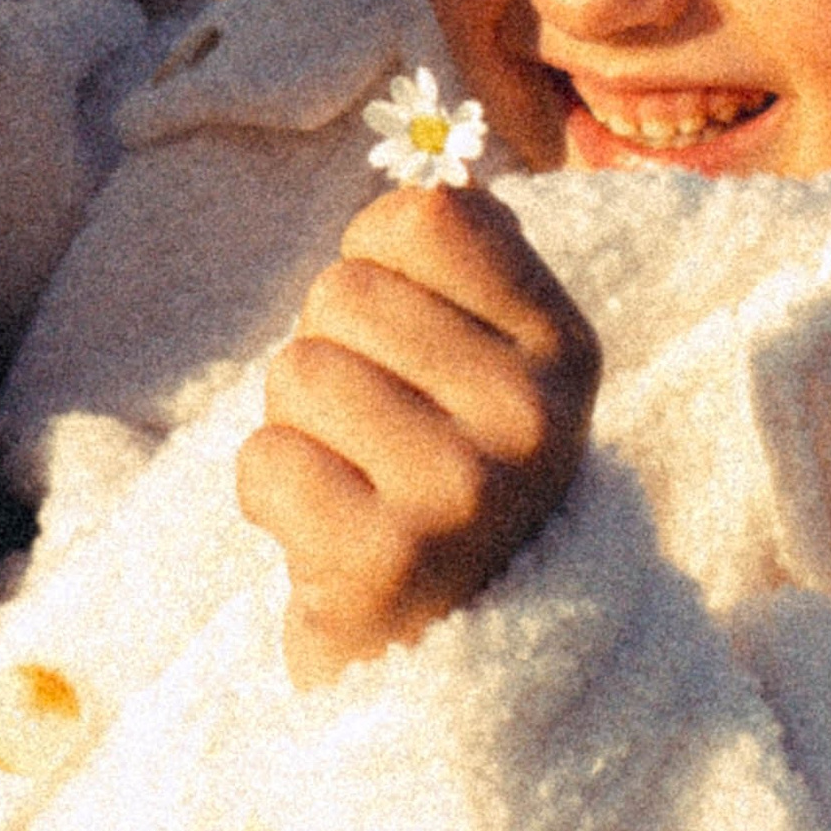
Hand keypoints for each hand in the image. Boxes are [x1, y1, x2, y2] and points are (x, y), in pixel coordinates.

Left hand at [235, 184, 598, 686]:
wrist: (458, 669)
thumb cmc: (452, 481)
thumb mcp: (496, 367)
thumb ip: (469, 258)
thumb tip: (434, 161)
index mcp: (565, 349)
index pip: (426, 216)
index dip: (378, 263)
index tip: (407, 339)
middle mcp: (530, 418)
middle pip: (342, 293)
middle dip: (331, 356)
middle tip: (376, 437)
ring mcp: (462, 494)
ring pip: (296, 371)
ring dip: (297, 429)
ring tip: (353, 487)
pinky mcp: (384, 563)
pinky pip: (265, 461)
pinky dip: (272, 499)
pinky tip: (328, 539)